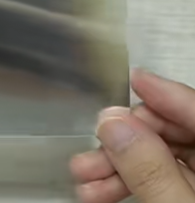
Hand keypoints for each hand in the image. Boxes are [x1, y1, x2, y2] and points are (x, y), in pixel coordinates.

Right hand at [71, 69, 194, 202]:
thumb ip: (150, 169)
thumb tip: (114, 125)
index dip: (164, 92)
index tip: (134, 79)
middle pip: (172, 134)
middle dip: (126, 138)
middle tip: (96, 143)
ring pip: (160, 157)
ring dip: (117, 163)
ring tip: (84, 173)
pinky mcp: (187, 196)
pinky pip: (159, 179)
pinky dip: (128, 180)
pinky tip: (98, 188)